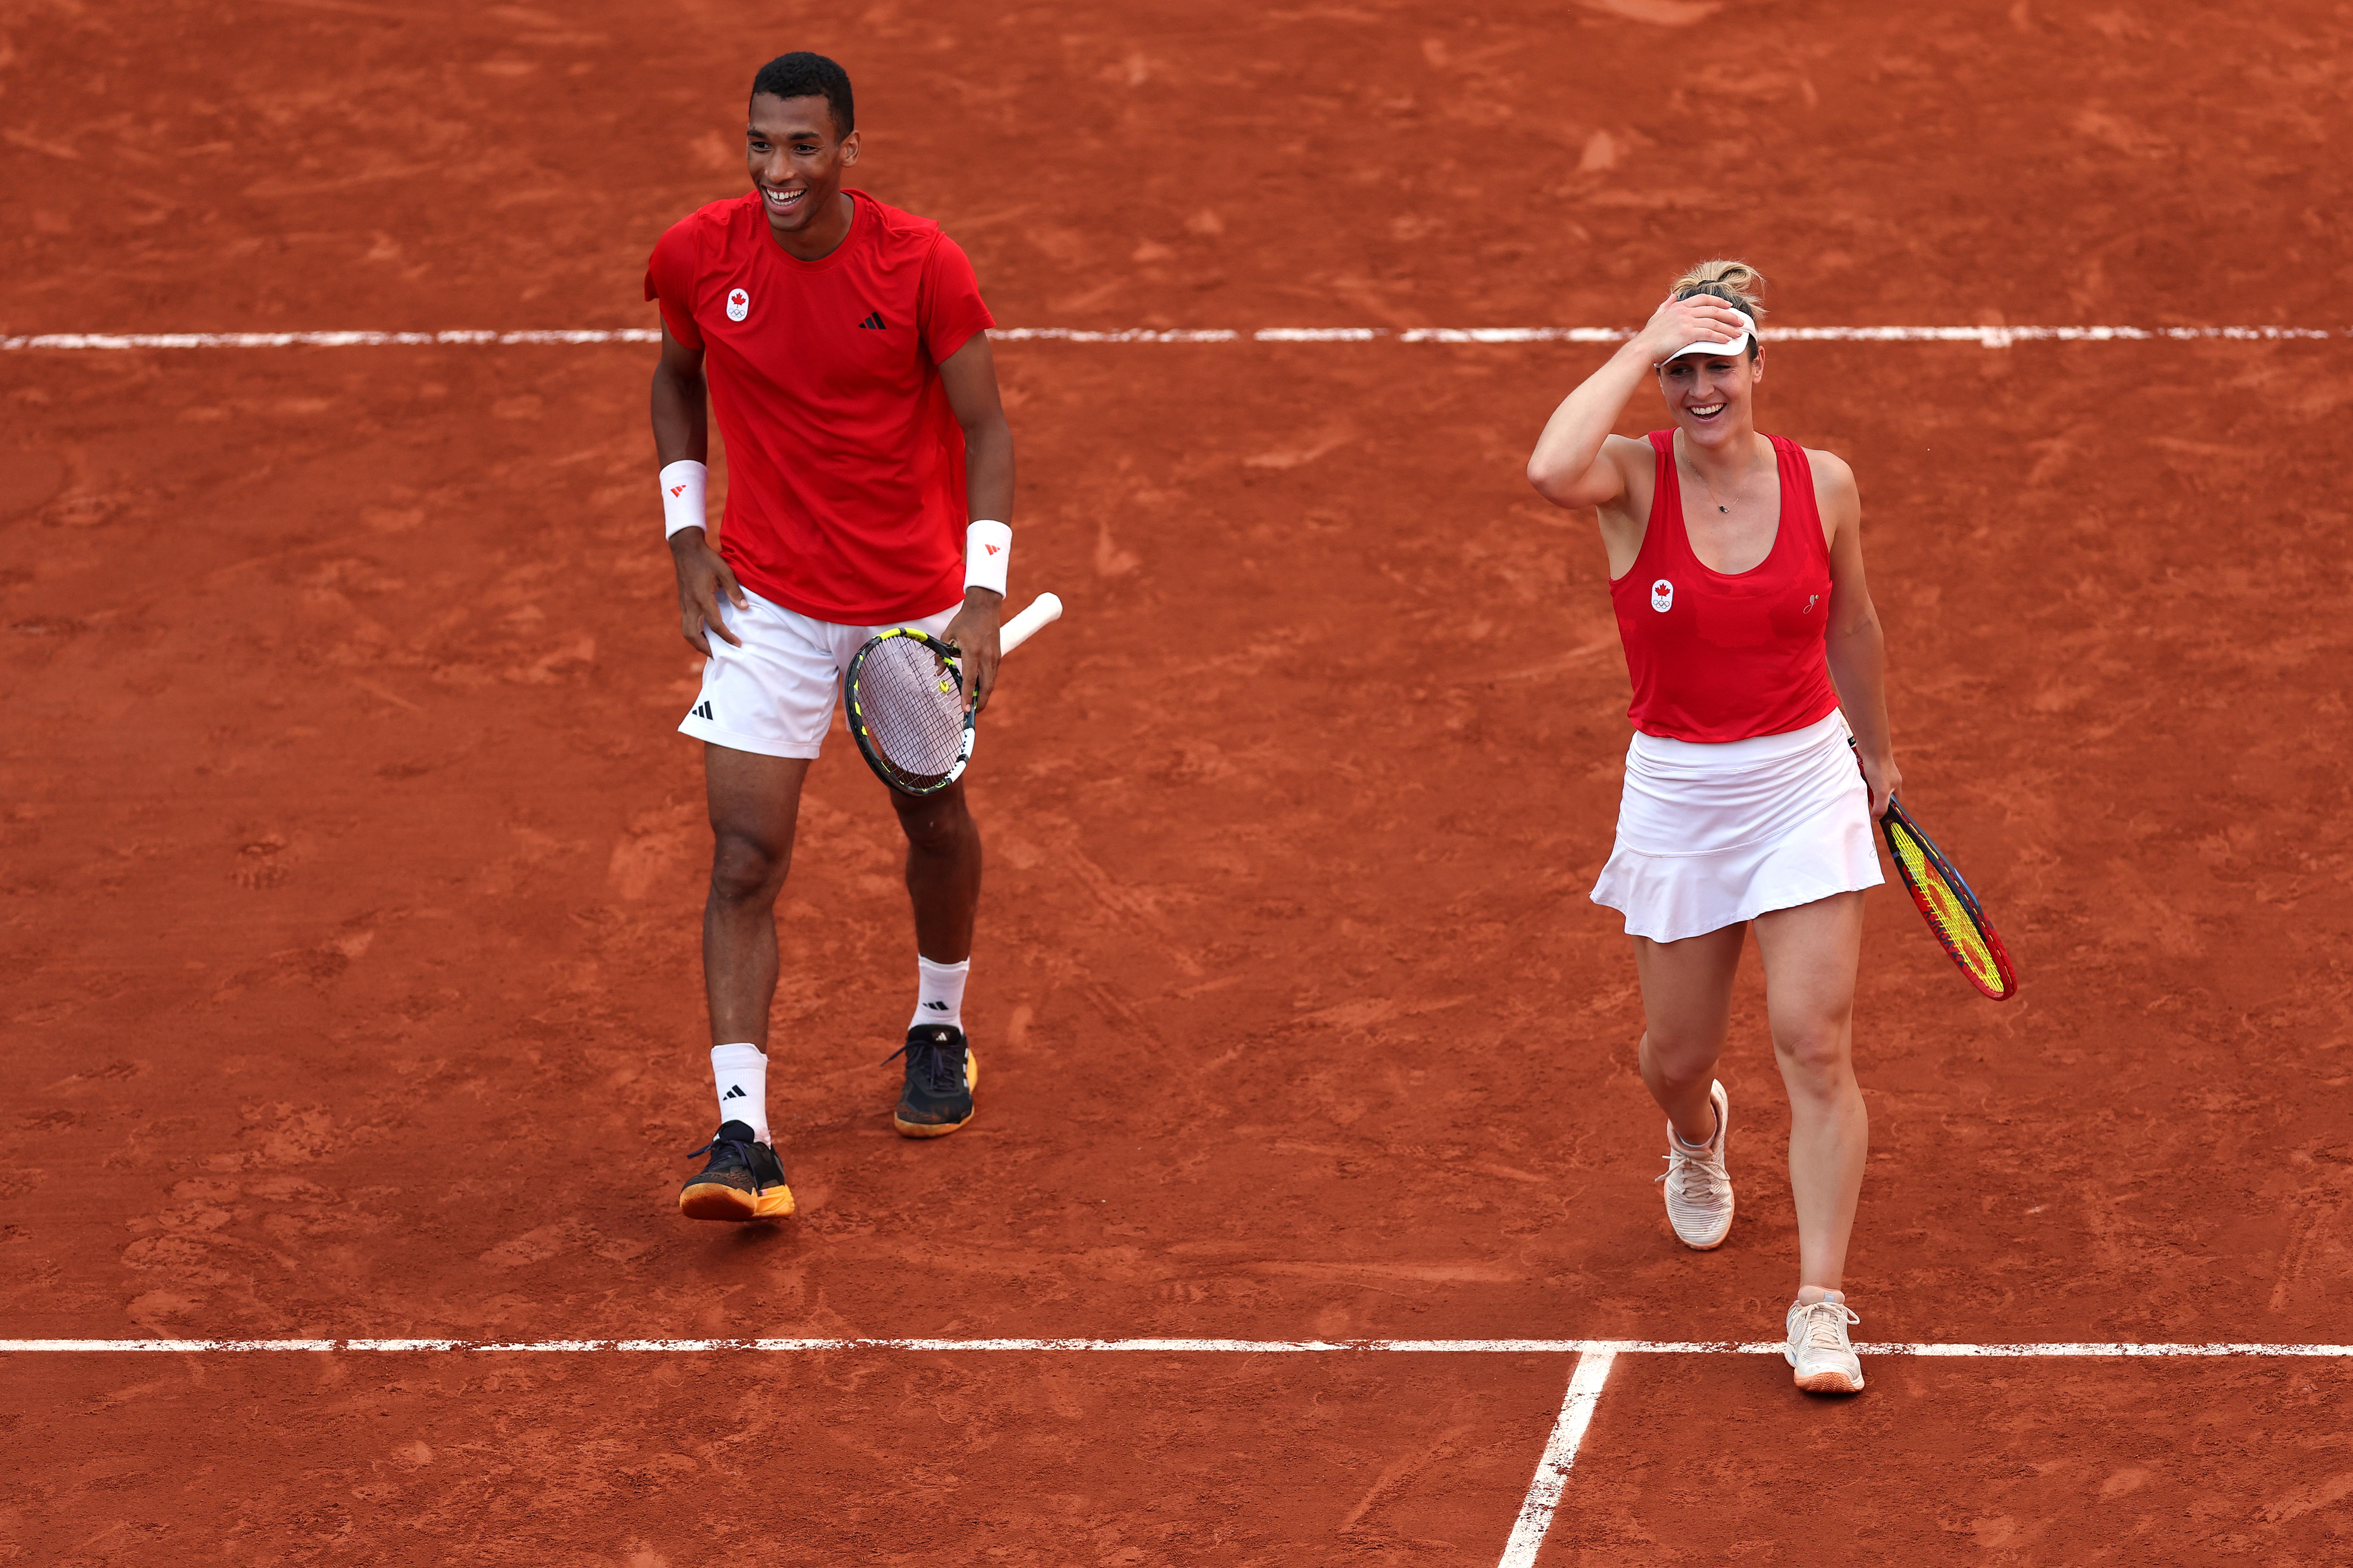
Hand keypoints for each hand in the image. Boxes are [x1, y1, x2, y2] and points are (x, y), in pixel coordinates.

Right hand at [668, 528, 746, 654]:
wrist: (685, 549)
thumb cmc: (707, 559)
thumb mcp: (724, 571)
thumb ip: (734, 590)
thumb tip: (744, 608)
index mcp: (702, 597)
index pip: (714, 623)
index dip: (727, 636)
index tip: (738, 644)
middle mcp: (690, 604)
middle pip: (692, 635)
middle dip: (706, 648)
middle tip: (720, 655)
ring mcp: (684, 604)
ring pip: (686, 632)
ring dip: (698, 643)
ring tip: (712, 649)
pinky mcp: (683, 603)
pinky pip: (687, 624)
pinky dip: (695, 634)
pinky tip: (705, 636)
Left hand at [940, 588, 1002, 713]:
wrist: (984, 607)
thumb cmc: (964, 620)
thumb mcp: (947, 635)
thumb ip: (942, 655)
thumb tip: (938, 672)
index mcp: (972, 651)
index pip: (970, 679)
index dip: (966, 696)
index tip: (964, 710)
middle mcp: (986, 656)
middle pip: (986, 686)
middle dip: (980, 702)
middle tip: (971, 713)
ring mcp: (995, 657)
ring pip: (991, 682)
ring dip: (983, 695)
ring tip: (974, 704)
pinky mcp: (998, 656)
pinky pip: (992, 675)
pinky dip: (986, 684)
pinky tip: (979, 690)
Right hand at [1632, 291, 1754, 365]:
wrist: (1642, 348)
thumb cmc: (1649, 336)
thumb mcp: (1657, 316)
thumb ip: (1667, 305)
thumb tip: (1674, 296)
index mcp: (1679, 306)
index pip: (1704, 299)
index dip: (1719, 302)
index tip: (1729, 307)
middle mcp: (1684, 311)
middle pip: (1713, 309)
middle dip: (1729, 315)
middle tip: (1740, 321)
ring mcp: (1686, 321)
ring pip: (1714, 322)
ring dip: (1728, 327)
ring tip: (1738, 333)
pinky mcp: (1687, 333)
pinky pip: (1709, 334)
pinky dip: (1720, 337)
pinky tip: (1728, 340)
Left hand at [1858, 749, 1901, 820]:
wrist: (1871, 746)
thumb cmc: (1879, 767)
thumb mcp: (1881, 792)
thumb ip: (1880, 807)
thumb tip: (1875, 819)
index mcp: (1896, 785)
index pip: (1894, 802)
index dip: (1887, 810)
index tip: (1877, 816)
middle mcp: (1889, 779)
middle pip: (1881, 795)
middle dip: (1873, 799)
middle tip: (1864, 803)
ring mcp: (1879, 772)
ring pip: (1871, 786)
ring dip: (1865, 789)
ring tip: (1860, 790)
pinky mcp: (1870, 766)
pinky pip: (1864, 777)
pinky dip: (1860, 780)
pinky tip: (1856, 780)